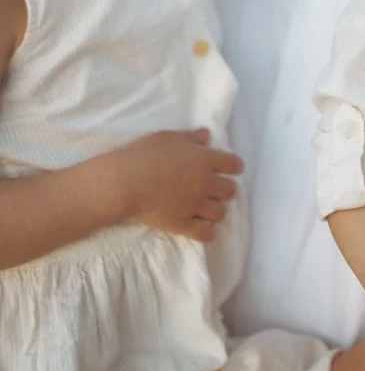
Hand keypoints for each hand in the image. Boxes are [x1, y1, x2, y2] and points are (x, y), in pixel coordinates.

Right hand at [109, 128, 243, 241]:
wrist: (125, 182)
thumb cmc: (144, 154)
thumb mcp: (168, 137)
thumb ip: (190, 137)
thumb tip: (207, 136)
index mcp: (204, 160)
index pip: (234, 165)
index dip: (234, 166)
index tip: (230, 169)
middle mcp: (205, 183)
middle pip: (231, 191)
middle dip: (225, 189)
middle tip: (214, 189)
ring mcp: (195, 205)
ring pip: (221, 213)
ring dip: (216, 210)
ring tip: (206, 208)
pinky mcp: (183, 224)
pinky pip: (206, 234)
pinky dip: (208, 233)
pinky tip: (202, 228)